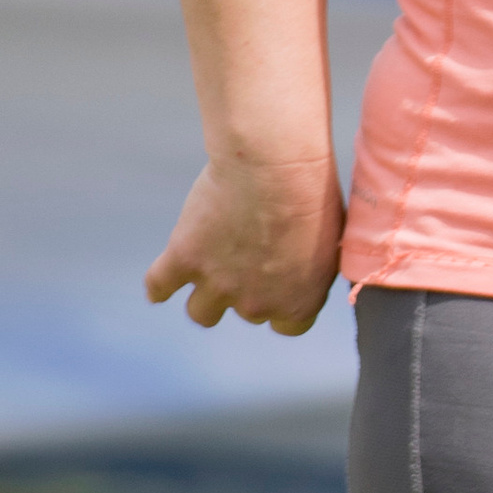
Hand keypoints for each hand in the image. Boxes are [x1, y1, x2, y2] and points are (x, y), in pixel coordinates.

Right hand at [146, 149, 345, 333]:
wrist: (276, 166)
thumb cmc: (312, 193)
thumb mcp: (334, 241)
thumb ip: (315, 269)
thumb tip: (308, 270)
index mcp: (298, 303)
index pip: (286, 326)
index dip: (280, 303)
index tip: (278, 284)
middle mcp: (256, 303)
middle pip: (245, 312)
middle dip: (247, 288)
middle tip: (250, 254)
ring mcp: (217, 283)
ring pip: (201, 311)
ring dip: (205, 295)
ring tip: (209, 273)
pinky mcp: (184, 257)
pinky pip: (159, 285)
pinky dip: (158, 286)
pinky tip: (161, 286)